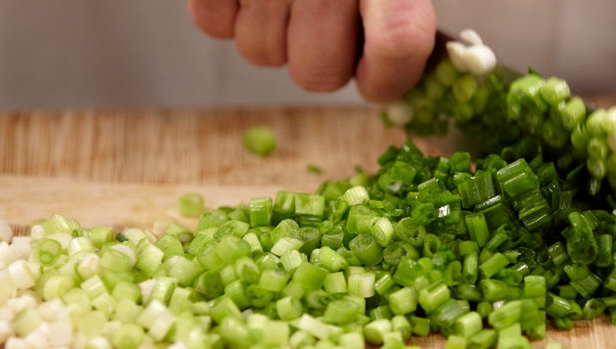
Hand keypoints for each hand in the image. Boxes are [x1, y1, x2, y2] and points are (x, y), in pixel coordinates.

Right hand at [188, 0, 435, 102]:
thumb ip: (401, 7)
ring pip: (262, 52)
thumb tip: (399, 54)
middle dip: (321, 54)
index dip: (388, 76)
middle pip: (317, 72)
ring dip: (274, 28)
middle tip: (324, 9)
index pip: (399, 45)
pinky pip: (214, 23)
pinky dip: (228, 6)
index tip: (378, 71)